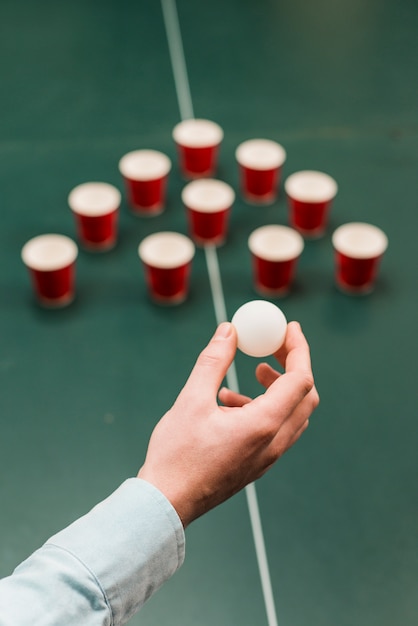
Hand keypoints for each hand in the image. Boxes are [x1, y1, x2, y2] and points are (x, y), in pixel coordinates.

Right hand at [137, 321, 318, 526]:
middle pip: (304, 397)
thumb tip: (229, 330)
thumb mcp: (192, 400)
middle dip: (291, 367)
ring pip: (292, 415)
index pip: (300, 379)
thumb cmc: (177, 454)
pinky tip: (226, 406)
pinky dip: (262, 409)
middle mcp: (274, 443)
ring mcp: (268, 458)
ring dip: (275, 390)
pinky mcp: (257, 465)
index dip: (299, 349)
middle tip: (269, 350)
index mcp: (264, 424)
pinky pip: (276, 430)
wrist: (167, 504)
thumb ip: (214, 362)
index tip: (289, 328)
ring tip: (239, 382)